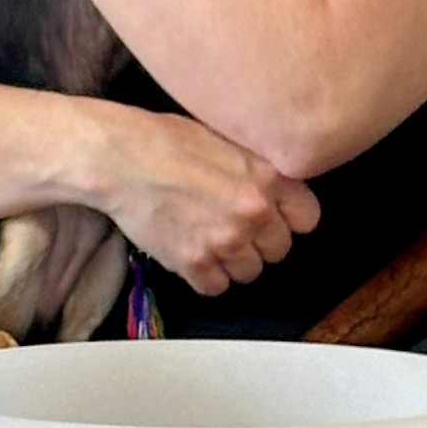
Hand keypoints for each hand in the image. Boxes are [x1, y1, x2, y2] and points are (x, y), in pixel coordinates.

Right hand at [92, 106, 319, 295]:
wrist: (118, 157)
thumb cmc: (165, 140)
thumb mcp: (226, 139)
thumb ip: (258, 169)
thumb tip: (276, 189)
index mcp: (267, 177)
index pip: (308, 219)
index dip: (289, 218)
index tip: (273, 217)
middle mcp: (253, 213)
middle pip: (279, 250)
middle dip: (259, 241)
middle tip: (232, 227)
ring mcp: (224, 241)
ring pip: (250, 273)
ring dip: (233, 261)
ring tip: (209, 240)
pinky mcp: (193, 263)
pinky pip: (216, 287)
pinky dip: (206, 276)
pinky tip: (192, 253)